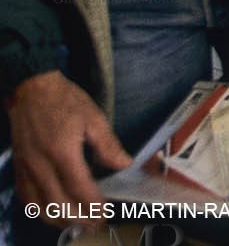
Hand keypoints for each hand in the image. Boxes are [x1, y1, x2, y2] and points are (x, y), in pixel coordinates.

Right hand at [6, 71, 131, 223]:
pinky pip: (26, 197)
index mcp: (62, 152)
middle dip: (78, 218)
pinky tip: (53, 210)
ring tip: (77, 222)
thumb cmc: (64, 101)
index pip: (78, 188)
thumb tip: (123, 164)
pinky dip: (40, 209)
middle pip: (57, 204)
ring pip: (39, 206)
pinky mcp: (19, 168)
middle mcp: (41, 165)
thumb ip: (108, 145)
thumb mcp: (93, 118)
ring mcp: (27, 168)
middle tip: (95, 223)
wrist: (31, 90)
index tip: (104, 213)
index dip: (92, 205)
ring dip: (58, 219)